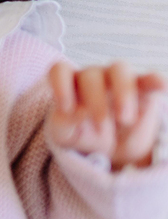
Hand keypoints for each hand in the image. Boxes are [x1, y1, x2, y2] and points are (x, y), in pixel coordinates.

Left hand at [47, 61, 165, 169]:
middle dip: (94, 100)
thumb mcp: (65, 135)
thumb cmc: (82, 134)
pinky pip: (150, 79)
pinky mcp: (143, 91)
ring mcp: (118, 81)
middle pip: (91, 74)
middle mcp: (93, 76)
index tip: (66, 108)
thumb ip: (62, 123)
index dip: (60, 85)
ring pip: (119, 69)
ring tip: (125, 119)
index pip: (60, 70)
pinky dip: (156, 80)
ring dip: (122, 91)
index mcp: (69, 84)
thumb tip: (74, 112)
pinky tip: (162, 85)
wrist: (109, 150)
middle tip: (99, 124)